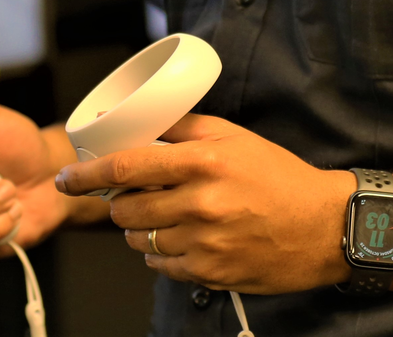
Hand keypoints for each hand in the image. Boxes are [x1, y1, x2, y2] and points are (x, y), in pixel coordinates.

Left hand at [54, 114, 350, 293]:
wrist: (324, 227)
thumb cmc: (280, 178)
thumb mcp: (236, 138)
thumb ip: (187, 127)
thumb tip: (143, 119)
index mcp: (205, 163)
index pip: (127, 166)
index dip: (88, 174)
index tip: (68, 178)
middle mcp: (201, 203)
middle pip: (126, 208)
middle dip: (117, 202)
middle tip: (129, 195)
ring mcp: (205, 243)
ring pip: (140, 239)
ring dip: (138, 228)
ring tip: (161, 216)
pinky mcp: (211, 273)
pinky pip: (161, 266)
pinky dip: (161, 253)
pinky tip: (181, 239)